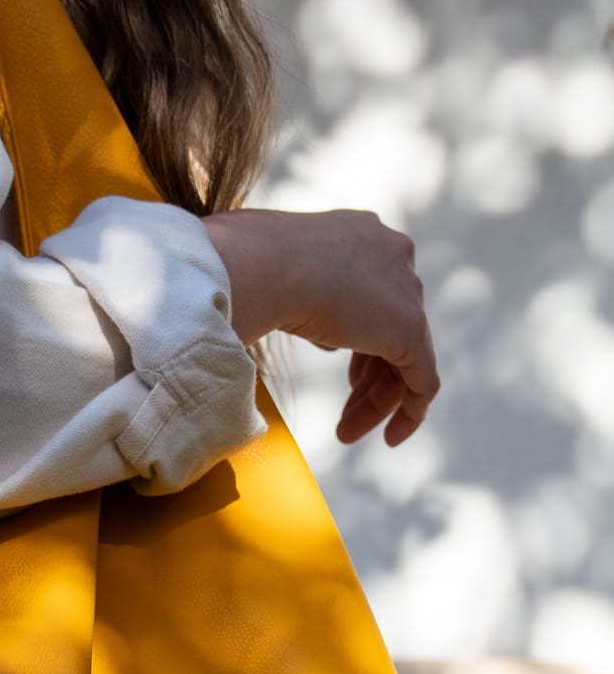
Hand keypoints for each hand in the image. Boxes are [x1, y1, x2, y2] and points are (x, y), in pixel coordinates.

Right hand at [204, 206, 440, 446]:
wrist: (266, 265)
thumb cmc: (250, 265)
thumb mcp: (276, 274)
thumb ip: (297, 292)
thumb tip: (296, 319)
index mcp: (363, 235)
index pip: (373, 297)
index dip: (359, 342)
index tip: (345, 375)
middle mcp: (393, 256)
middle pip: (390, 330)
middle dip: (367, 379)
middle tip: (344, 416)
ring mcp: (406, 290)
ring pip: (404, 358)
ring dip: (375, 402)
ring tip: (347, 433)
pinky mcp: (411, 328)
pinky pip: (422, 380)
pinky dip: (409, 411)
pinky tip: (391, 438)